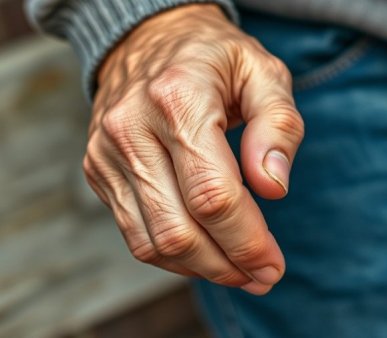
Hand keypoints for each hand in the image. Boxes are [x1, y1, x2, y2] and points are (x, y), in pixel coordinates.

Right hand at [83, 4, 303, 294]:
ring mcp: (108, 152)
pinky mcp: (100, 170)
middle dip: (228, 264)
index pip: (213, 195)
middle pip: (180, 229)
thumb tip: (273, 188)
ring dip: (202, 269)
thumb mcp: (264, 72)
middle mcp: (132, 128)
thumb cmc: (216, 58)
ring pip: (154, 242)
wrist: (150, 39)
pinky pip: (135, 234)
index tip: (273, 264)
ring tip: (240, 271)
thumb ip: (278, 126)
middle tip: (264, 275)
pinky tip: (207, 254)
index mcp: (178, 98)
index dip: (247, 241)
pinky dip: (175, 256)